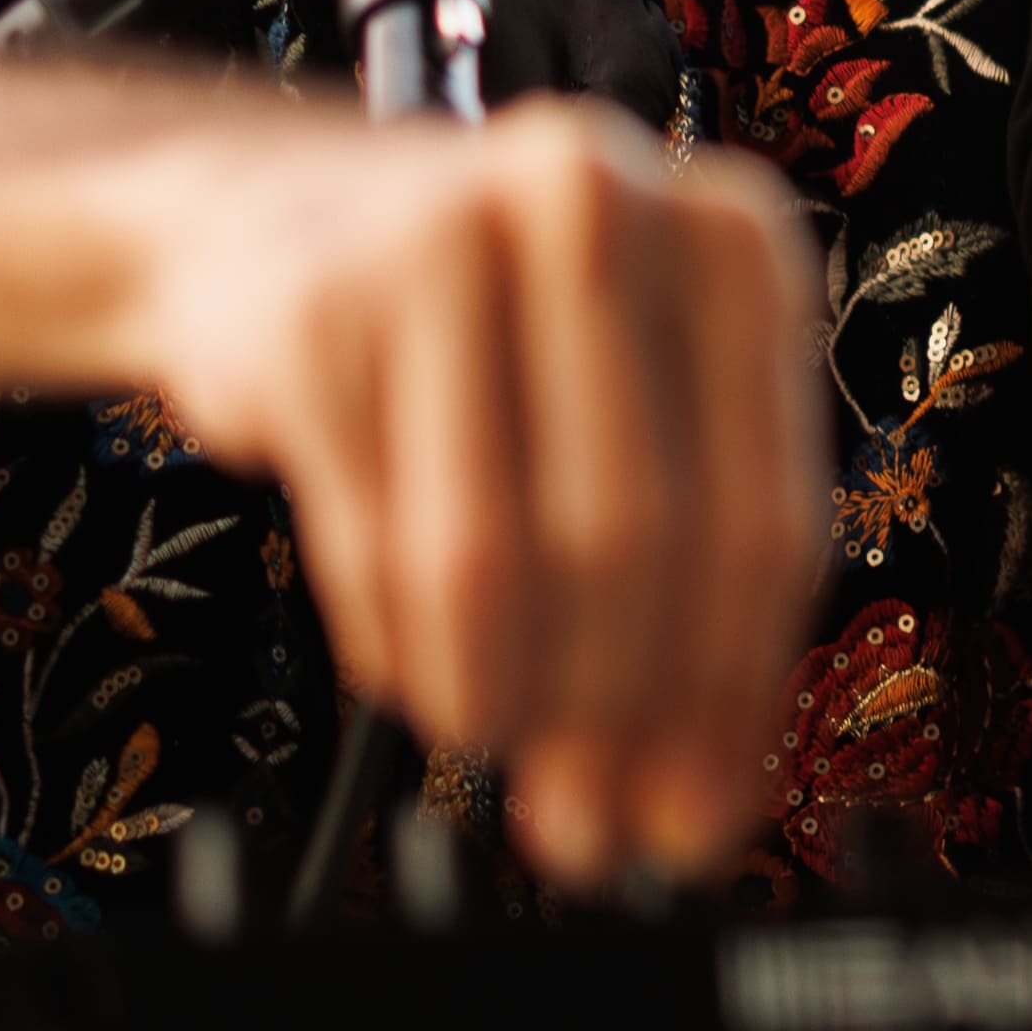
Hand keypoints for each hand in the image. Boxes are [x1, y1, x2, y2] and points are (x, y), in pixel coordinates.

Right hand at [91, 94, 827, 882]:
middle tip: (582, 821)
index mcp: (735, 239)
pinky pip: (367, 547)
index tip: (691, 816)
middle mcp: (603, 209)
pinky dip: (395, 643)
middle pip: (636, 541)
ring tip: (488, 733)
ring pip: (494, 556)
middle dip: (606, 716)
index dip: (728, 699)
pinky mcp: (313, 312)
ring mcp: (447, 245)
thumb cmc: (491, 334)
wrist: (268, 222)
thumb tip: (689, 812)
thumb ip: (690, 590)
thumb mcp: (633, 412)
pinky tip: (411, 661)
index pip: (764, 520)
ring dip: (492, 695)